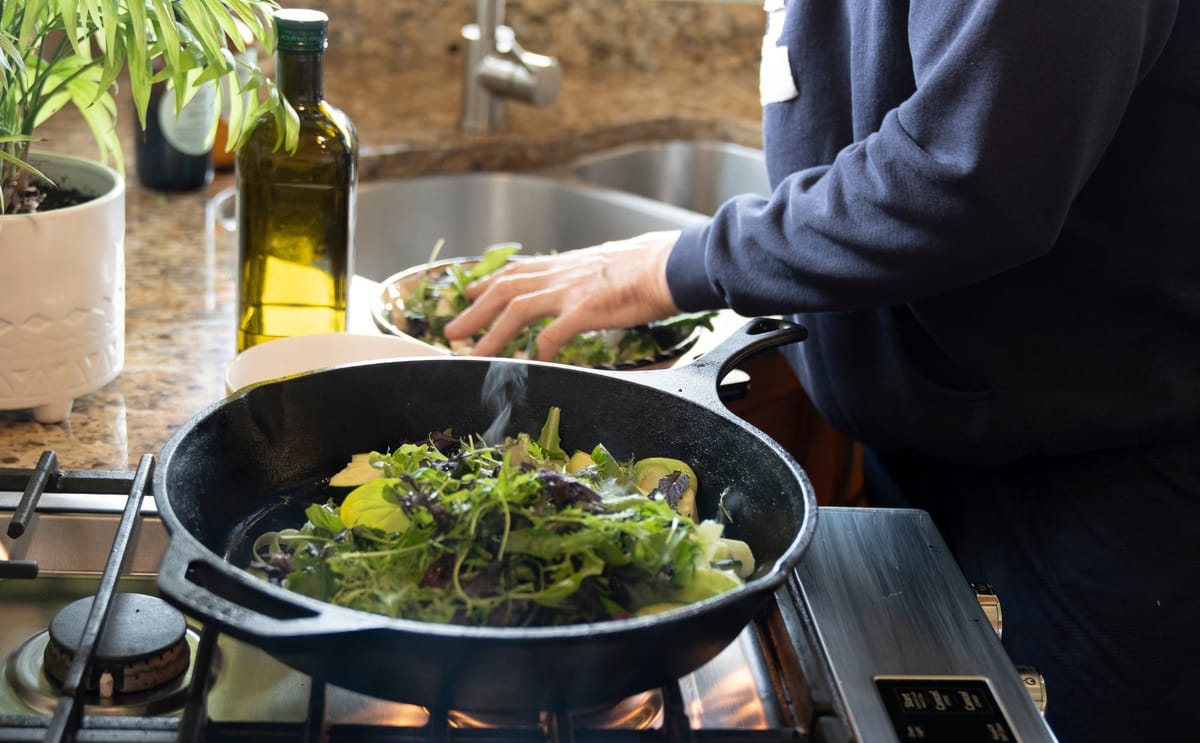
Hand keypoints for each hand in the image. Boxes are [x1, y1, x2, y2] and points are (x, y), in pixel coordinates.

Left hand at [443, 230, 681, 360]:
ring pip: (517, 310)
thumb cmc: (650, 266)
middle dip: (474, 311)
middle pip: (505, 289)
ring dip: (491, 334)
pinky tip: (530, 366)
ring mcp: (572, 290)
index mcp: (566, 264)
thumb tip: (584, 286)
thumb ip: (587, 276)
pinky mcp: (587, 308)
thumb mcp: (607, 264)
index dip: (488, 283)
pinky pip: (553, 334)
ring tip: (473, 354)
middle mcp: (562, 274)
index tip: (469, 294)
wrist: (673, 263)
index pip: (517, 271)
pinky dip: (538, 351)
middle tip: (452, 332)